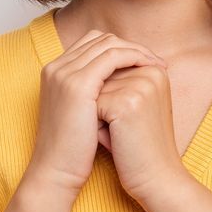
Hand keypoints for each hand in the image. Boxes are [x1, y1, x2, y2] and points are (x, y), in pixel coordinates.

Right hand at [28, 29, 166, 193]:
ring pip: (108, 44)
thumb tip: (124, 80)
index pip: (92, 43)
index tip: (143, 61)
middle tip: (154, 60)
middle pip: (100, 38)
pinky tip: (149, 69)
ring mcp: (64, 73)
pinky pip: (112, 57)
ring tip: (156, 64)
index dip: (120, 48)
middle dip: (130, 45)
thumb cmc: (73, 150)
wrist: (56, 172)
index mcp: (55, 72)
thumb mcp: (82, 113)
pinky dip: (134, 58)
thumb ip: (95, 92)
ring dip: (136, 50)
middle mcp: (56, 67)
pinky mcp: (77, 84)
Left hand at [96, 47, 185, 203]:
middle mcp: (150, 72)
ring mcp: (140, 85)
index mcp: (155, 69)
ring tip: (121, 134)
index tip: (131, 121)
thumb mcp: (135, 105)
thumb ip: (119, 81)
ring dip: (97, 115)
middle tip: (127, 130)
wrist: (156, 177)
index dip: (110, 100)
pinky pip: (92, 105)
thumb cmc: (138, 144)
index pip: (111, 71)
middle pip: (101, 80)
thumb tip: (88, 68)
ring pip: (94, 91)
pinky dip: (96, 126)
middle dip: (103, 106)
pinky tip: (116, 140)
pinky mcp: (127, 102)